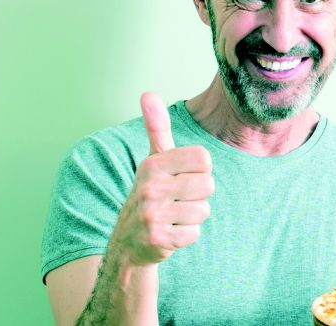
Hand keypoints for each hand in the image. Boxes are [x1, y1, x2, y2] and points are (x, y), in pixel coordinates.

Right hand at [109, 92, 214, 265]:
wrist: (127, 241)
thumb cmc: (151, 194)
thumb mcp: (152, 161)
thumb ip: (156, 128)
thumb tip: (148, 93)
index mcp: (153, 164)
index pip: (204, 160)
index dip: (200, 171)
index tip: (183, 177)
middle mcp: (150, 187)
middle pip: (208, 186)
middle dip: (198, 196)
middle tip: (178, 200)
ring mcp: (152, 214)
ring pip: (203, 211)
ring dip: (192, 217)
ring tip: (173, 216)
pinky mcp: (158, 239)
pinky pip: (195, 234)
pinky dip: (186, 236)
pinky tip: (170, 232)